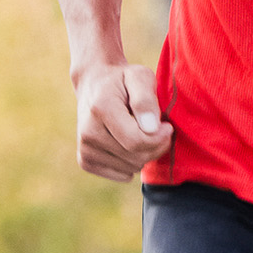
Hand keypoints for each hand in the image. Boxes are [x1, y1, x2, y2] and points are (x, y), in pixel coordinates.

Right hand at [71, 62, 173, 180]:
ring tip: (142, 133)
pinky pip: (122, 175)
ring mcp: (84, 148)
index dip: (159, 138)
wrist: (94, 85)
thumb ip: (146, 100)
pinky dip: (132, 163)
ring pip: (130, 168)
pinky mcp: (85, 161)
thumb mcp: (139, 77)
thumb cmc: (123, 80)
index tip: (168, 127)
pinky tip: (130, 144)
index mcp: (101, 109)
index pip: (136, 141)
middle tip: (160, 131)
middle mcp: (88, 132)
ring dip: (144, 154)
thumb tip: (151, 128)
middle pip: (135, 157)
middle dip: (155, 147)